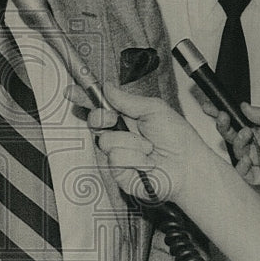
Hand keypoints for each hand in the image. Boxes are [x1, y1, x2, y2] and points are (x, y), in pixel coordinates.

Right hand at [84, 83, 206, 201]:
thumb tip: (108, 88)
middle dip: (102, 117)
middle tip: (115, 119)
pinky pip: (116, 158)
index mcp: (127, 117)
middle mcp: (119, 135)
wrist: (188, 166)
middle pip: (94, 121)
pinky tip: (147, 161)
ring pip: (106, 141)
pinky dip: (135, 158)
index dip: (84, 99)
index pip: (100, 106)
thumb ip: (128, 99)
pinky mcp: (118, 172)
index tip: (71, 92)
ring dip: (131, 142)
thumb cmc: (178, 139)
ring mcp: (117, 154)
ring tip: (149, 148)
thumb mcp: (155, 109)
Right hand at [203, 101, 259, 184]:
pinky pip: (244, 174)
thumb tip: (245, 108)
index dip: (221, 114)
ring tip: (246, 134)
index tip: (209, 107)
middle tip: (222, 117)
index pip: (236, 121)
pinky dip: (242, 167)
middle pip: (231, 136)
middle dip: (223, 126)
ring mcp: (258, 160)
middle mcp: (257, 144)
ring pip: (237, 153)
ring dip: (238, 143)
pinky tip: (247, 159)